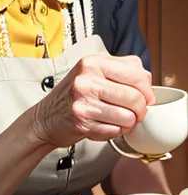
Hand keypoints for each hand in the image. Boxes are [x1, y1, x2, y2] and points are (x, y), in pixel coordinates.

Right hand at [31, 54, 155, 148]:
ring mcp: (83, 101)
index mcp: (92, 62)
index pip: (136, 73)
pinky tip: (106, 126)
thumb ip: (122, 71)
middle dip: (140, 109)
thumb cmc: (73, 96)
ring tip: (119, 119)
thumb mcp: (94, 72)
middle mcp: (86, 79)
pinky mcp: (82, 122)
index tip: (145, 97)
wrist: (45, 118)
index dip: (147, 89)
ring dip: (128, 123)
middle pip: (135, 97)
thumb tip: (148, 84)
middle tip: (134, 112)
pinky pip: (115, 131)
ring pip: (128, 116)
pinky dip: (115, 131)